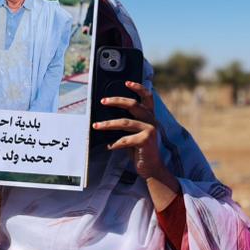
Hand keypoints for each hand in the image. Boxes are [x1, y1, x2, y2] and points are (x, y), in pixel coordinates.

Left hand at [93, 81, 180, 206]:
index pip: (147, 98)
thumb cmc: (140, 150)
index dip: (138, 88)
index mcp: (150, 117)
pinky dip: (114, 144)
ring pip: (125, 122)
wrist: (152, 168)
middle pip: (133, 104)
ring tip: (97, 126)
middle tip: (103, 101)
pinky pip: (125, 140)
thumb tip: (108, 117)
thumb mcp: (135, 133)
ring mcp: (150, 130)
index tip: (127, 82)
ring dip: (108, 124)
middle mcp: (151, 121)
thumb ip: (128, 123)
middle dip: (116, 101)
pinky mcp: (146, 141)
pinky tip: (108, 146)